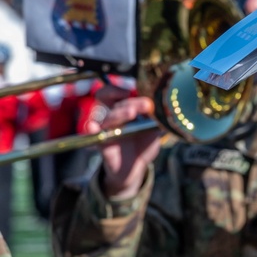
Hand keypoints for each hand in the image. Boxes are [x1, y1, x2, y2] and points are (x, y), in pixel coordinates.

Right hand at [87, 84, 160, 199]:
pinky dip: (91, 130)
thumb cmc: (143, 145)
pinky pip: (94, 136)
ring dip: (120, 113)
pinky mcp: (103, 144)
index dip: (118, 89)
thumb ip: (157, 118)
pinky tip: (93, 127)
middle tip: (146, 105)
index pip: (112, 93)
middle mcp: (112, 117)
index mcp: (122, 110)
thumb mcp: (154, 130)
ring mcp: (107, 130)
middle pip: (116, 104)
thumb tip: (165, 107)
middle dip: (132, 103)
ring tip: (132, 113)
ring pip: (108, 117)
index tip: (133, 90)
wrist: (136, 167)